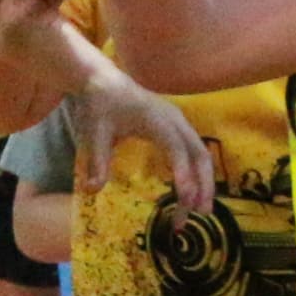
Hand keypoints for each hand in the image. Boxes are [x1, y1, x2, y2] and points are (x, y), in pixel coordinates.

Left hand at [64, 68, 215, 214]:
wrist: (103, 82)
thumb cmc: (99, 106)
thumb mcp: (94, 133)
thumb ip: (96, 162)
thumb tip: (91, 191)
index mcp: (155, 118)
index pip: (175, 146)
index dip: (183, 171)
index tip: (185, 196)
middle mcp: (174, 120)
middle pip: (199, 153)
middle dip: (203, 183)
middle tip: (200, 213)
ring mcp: (179, 124)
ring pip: (202, 155)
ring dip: (204, 183)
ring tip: (199, 212)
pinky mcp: (178, 130)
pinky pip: (195, 153)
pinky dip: (198, 175)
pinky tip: (192, 196)